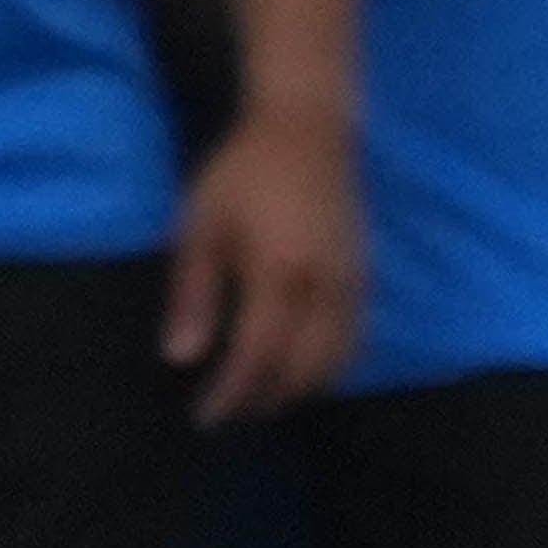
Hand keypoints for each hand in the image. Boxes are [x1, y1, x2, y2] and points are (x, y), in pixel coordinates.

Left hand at [160, 109, 363, 424]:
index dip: (233, 392)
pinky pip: (355, 341)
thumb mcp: (202, 226)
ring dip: (300, 389)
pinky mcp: (366, 280)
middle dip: (267, 399)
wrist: (310, 130)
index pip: (260, 353)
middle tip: (230, 415)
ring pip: (337, 362)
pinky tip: (299, 369)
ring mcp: (354, 286)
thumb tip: (181, 358)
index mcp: (281, 272)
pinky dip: (328, 368)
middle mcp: (326, 287)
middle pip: (304, 369)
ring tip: (262, 398)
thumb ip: (193, 294)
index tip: (205, 417)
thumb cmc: (242, 172)